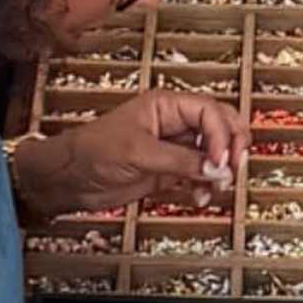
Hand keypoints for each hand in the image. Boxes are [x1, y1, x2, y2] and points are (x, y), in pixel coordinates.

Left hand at [29, 90, 241, 208]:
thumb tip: (216, 167)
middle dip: (231, 146)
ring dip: (220, 170)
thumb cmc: (91, 151)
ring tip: (218, 186)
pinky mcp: (168, 172)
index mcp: (166, 105)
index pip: (210, 112)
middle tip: (233, 167)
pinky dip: (205, 185)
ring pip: (212, 153)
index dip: (222, 135)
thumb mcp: (138, 152)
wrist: (68, 178)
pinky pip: (198, 175)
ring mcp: (172, 148)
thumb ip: (180, 160)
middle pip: (220, 127)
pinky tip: (201, 196)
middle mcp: (173, 124)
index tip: (221, 160)